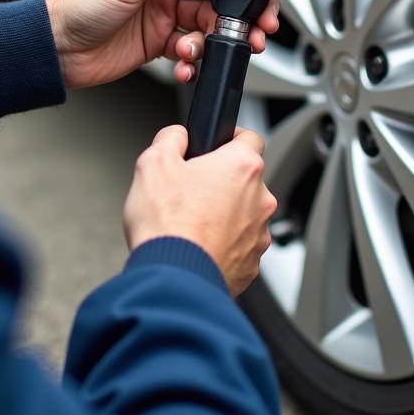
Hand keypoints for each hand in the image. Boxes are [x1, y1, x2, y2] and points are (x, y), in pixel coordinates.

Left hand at [45, 0, 279, 88]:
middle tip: (251, 14)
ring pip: (207, 18)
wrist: (58, 51)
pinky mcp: (161, 40)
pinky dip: (193, 56)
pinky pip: (191, 46)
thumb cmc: (77, 4)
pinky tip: (185, 60)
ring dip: (215, 33)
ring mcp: (164, 9)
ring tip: (206, 44)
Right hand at [123, 125, 276, 296]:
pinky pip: (240, 245)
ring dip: (225, 214)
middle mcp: (260, 198)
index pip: (250, 136)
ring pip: (244, 214)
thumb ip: (171, 138)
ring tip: (192, 223)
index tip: (218, 144)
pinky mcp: (251, 263)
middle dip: (222, 181)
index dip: (231, 137)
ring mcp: (259, 233)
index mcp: (242, 166)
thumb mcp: (153, 163)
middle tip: (192, 190)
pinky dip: (224, 244)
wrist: (172, 279)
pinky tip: (198, 246)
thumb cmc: (167, 224)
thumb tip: (178, 135)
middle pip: (245, 178)